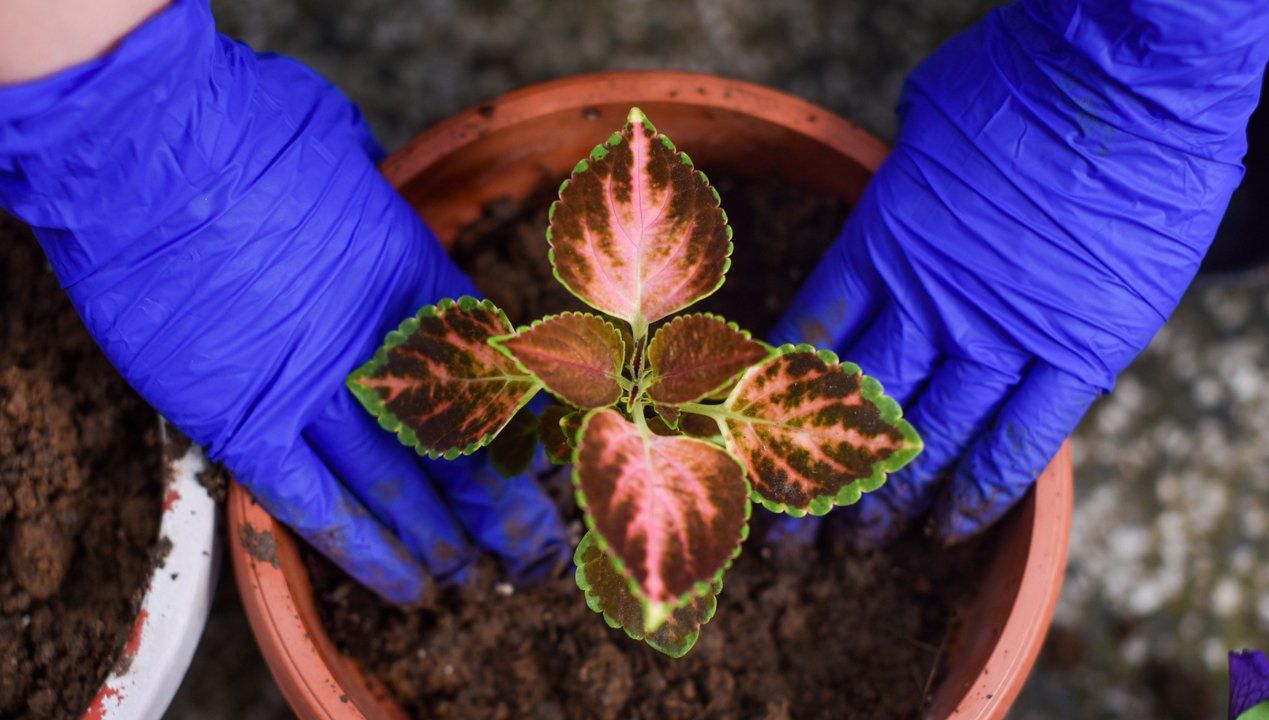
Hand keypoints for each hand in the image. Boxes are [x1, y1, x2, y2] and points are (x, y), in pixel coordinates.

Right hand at [0, 0, 566, 602]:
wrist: (150, 152)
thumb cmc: (242, 126)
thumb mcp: (342, 140)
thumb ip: (369, 183)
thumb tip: (366, 176)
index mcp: (417, 276)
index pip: (494, 372)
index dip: (523, 424)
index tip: (545, 459)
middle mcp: (383, 348)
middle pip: (462, 445)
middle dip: (503, 508)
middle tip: (535, 554)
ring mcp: (314, 394)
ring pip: (399, 490)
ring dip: (441, 542)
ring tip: (472, 580)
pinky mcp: (242, 424)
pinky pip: (314, 505)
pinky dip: (362, 551)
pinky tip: (402, 586)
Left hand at [771, 0, 1268, 546]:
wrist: (1137, 78)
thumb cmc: (1027, 73)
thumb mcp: (927, 110)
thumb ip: (894, 171)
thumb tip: (881, 187)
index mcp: (883, 240)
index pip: (810, 334)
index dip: (772, 398)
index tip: (748, 443)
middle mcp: (932, 301)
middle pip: (853, 407)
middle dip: (813, 479)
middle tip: (786, 536)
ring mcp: (1004, 335)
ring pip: (929, 439)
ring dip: (889, 502)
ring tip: (856, 547)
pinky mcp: (1078, 355)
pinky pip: (1019, 442)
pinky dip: (980, 492)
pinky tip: (948, 533)